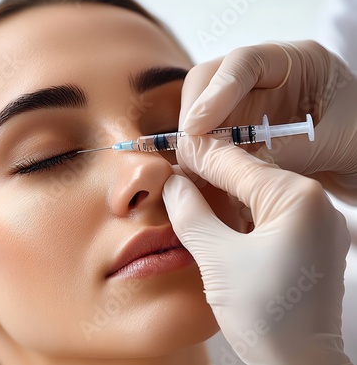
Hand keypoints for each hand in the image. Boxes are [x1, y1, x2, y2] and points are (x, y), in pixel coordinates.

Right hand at [162, 136, 351, 363]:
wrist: (299, 364)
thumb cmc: (265, 315)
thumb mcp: (216, 257)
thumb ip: (190, 213)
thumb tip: (173, 184)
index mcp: (296, 199)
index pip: (236, 164)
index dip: (200, 155)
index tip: (175, 144)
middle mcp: (313, 204)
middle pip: (249, 176)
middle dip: (210, 173)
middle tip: (176, 172)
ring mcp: (315, 223)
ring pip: (257, 194)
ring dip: (223, 192)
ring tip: (189, 189)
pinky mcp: (309, 241)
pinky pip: (268, 213)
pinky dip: (239, 211)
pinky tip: (216, 212)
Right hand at [180, 41, 356, 203]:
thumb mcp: (335, 142)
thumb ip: (284, 150)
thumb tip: (233, 166)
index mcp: (298, 63)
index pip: (244, 63)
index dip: (215, 93)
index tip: (196, 127)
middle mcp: (268, 81)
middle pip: (211, 83)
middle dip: (196, 117)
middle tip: (191, 153)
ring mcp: (254, 108)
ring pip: (206, 116)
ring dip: (197, 142)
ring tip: (194, 171)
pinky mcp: (246, 137)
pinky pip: (214, 143)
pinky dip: (206, 160)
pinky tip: (206, 178)